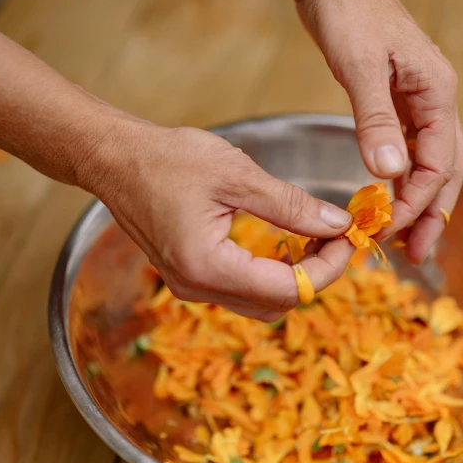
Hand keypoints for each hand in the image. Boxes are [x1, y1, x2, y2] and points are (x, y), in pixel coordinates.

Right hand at [81, 120, 354, 321]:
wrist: (114, 158)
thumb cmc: (167, 159)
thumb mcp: (237, 175)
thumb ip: (291, 205)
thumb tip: (336, 224)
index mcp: (208, 266)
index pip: (287, 289)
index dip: (327, 267)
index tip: (348, 236)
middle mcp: (198, 288)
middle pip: (277, 304)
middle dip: (316, 275)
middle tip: (335, 236)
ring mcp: (192, 287)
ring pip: (261, 303)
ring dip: (295, 277)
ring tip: (314, 237)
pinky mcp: (191, 277)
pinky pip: (242, 291)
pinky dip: (271, 274)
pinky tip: (284, 244)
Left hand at [295, 0, 462, 261]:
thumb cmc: (349, 10)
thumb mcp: (360, 66)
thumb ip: (375, 119)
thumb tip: (388, 172)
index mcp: (436, 92)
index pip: (437, 163)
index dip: (416, 202)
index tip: (391, 231)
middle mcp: (435, 99)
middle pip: (445, 169)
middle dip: (431, 213)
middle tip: (417, 254)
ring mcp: (418, 99)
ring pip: (430, 161)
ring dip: (419, 199)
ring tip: (405, 236)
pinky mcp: (397, 99)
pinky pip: (409, 147)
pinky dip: (402, 176)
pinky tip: (388, 194)